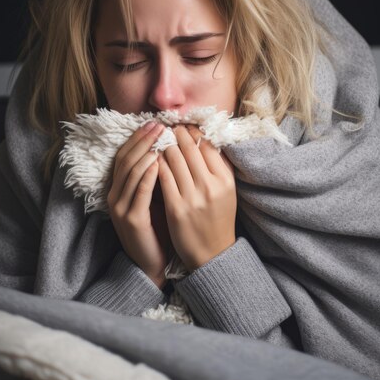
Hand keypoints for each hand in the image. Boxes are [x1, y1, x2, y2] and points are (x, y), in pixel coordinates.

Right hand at [107, 122, 169, 288]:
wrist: (154, 264)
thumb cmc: (158, 229)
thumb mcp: (156, 198)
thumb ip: (157, 176)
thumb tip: (171, 148)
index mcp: (119, 189)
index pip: (125, 156)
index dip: (138, 138)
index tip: (154, 123)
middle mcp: (115, 196)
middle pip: (126, 160)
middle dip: (142, 140)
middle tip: (158, 125)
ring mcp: (121, 209)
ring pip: (131, 173)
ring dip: (146, 152)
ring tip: (161, 138)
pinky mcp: (132, 220)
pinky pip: (139, 193)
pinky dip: (148, 175)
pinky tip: (159, 163)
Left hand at [157, 124, 236, 271]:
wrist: (212, 253)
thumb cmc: (219, 218)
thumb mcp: (227, 191)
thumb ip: (220, 167)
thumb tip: (208, 140)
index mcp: (225, 180)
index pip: (208, 145)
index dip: (194, 132)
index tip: (185, 126)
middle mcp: (210, 186)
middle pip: (189, 149)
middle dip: (177, 134)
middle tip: (168, 127)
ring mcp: (192, 197)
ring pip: (173, 159)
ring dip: (164, 146)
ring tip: (159, 140)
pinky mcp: (176, 208)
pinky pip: (163, 177)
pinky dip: (156, 164)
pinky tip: (152, 158)